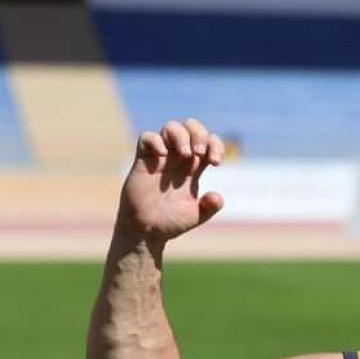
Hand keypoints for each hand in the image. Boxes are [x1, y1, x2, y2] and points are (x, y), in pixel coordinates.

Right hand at [117, 118, 227, 240]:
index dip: (215, 144)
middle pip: (191, 127)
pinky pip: (145, 138)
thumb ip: (210, 207)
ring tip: (186, 154)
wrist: (146, 231)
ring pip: (170, 127)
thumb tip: (217, 197)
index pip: (208, 141)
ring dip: (181, 135)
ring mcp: (160, 157)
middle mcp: (178, 158)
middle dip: (199, 134)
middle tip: (200, 154)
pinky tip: (164, 155)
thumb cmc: (170, 222)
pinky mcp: (142, 161)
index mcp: (193, 167)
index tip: (215, 162)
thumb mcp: (196, 216)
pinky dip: (155, 140)